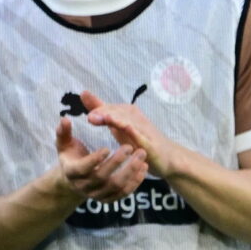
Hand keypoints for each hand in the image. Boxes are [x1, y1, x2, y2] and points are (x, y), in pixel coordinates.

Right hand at [56, 113, 149, 203]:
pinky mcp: (108, 199)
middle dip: (117, 162)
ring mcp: (96, 195)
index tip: (108, 147)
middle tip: (130, 146)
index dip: (95, 159)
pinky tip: (143, 168)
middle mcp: (83, 186)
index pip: (83, 168)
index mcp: (71, 172)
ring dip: (131, 171)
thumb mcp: (64, 144)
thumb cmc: (71, 156)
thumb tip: (65, 119)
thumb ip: (64, 131)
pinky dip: (135, 182)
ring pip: (116, 186)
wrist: (74, 180)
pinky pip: (123, 193)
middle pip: (102, 177)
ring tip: (141, 155)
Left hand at [79, 90, 193, 179]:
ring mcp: (144, 131)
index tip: (88, 115)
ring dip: (118, 120)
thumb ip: (101, 109)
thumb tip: (83, 93)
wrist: (167, 156)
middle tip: (91, 117)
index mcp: (126, 113)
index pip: (110, 109)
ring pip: (129, 122)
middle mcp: (135, 118)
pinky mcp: (151, 144)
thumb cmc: (140, 139)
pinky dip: (136, 133)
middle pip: (118, 113)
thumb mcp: (117, 124)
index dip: (98, 110)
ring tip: (106, 119)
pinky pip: (142, 137)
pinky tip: (128, 130)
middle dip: (105, 113)